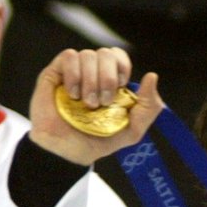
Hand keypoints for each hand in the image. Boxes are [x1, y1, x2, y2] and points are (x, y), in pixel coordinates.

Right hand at [27, 47, 163, 165]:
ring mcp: (73, 72)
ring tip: (86, 104)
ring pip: (87, 54)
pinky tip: (72, 94)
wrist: (69, 152)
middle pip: (106, 53)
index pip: (118, 56)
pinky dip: (74, 75)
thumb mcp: (132, 130)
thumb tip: (152, 76)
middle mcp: (92, 72)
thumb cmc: (98, 141)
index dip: (122, 66)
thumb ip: (149, 106)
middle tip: (102, 103)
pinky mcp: (54, 73)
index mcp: (111, 81)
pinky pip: (68, 57)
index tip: (120, 87)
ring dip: (90, 81)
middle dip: (107, 78)